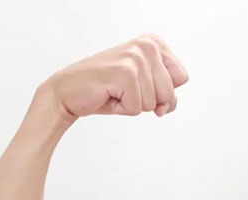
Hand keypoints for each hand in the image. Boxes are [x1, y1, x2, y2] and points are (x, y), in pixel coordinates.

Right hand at [39, 34, 188, 122]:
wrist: (66, 93)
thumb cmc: (102, 91)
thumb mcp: (140, 89)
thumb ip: (164, 94)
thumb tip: (167, 107)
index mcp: (153, 43)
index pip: (181, 78)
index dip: (161, 92)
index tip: (137, 86)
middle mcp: (147, 45)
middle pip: (169, 92)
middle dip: (146, 101)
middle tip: (121, 91)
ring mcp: (135, 58)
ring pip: (152, 102)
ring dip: (130, 105)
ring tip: (112, 92)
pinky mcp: (124, 73)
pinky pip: (136, 108)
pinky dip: (120, 109)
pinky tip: (106, 95)